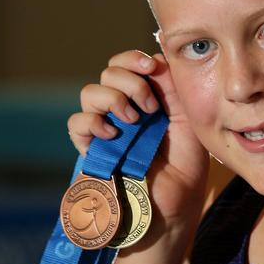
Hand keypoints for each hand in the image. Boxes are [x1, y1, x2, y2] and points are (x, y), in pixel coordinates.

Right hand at [67, 50, 209, 224]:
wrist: (174, 205)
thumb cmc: (185, 165)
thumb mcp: (187, 120)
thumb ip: (172, 89)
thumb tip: (156, 58)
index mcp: (145, 97)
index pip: (127, 64)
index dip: (134, 59)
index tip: (151, 67)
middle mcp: (122, 107)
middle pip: (108, 72)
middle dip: (130, 81)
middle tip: (150, 105)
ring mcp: (105, 127)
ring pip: (89, 92)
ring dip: (112, 99)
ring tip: (133, 121)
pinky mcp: (91, 149)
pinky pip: (76, 123)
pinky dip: (92, 122)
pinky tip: (113, 134)